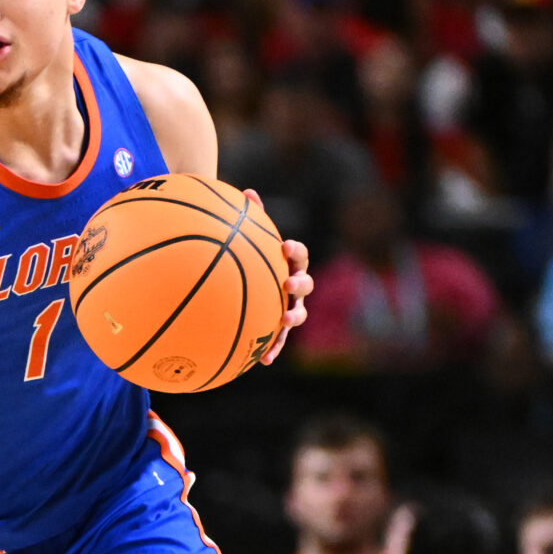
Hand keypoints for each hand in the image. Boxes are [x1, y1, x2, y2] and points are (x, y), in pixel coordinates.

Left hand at [242, 191, 311, 364]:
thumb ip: (249, 218)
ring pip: (298, 314)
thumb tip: (246, 192)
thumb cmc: (249, 256)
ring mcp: (289, 307)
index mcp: (288, 263)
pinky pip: (278, 340)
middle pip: (305, 284)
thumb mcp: (249, 239)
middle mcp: (294, 285)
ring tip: (283, 320)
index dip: (295, 251)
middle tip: (287, 282)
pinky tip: (262, 361)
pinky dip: (272, 349)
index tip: (284, 246)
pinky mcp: (278, 329)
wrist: (248, 280)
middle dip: (299, 283)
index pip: (298, 254)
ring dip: (292, 318)